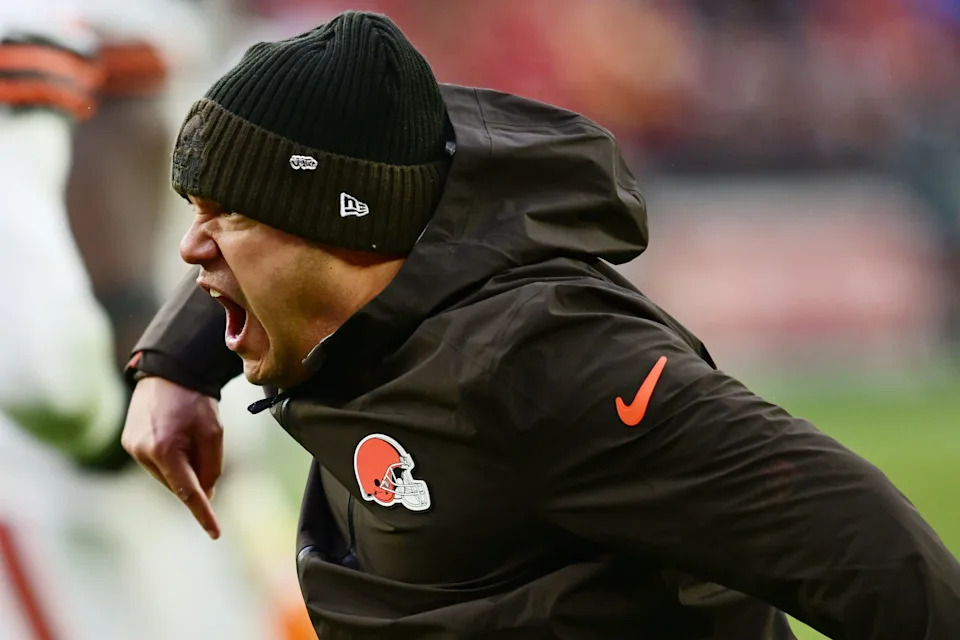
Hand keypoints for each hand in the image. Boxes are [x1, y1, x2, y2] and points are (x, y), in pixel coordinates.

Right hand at [121, 376, 222, 538]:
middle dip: (194, 475)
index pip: (188, 491)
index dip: (202, 513)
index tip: (214, 532)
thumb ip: (212, 467)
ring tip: (187, 435)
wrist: (170, 371)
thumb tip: (206, 494)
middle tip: (202, 447)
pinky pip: (154, 463)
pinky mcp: (128, 442)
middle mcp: (143, 453)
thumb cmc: (196, 401)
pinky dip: (168, 458)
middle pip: (178, 483)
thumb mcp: (214, 433)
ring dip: (181, 466)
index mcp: (165, 450)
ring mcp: (132, 448)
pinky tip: (174, 435)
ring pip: (166, 475)